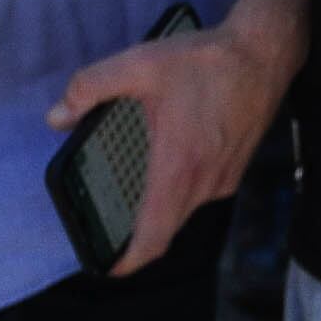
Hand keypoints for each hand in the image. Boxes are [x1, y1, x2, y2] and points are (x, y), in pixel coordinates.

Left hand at [48, 1, 300, 279]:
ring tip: (138, 184)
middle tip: (110, 228)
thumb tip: (56, 117)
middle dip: (138, 236)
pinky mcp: (236, 170)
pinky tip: (171, 160)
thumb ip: (90, 87)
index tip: (107, 267)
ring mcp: (225, 179)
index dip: (128, 261)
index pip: (153, 237)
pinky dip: (181, 190)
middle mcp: (205, 183)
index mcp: (178, 166)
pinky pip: (201, 194)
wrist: (264, 53)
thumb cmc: (206, 61)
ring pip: (183, 210)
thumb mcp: (139, 64)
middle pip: (166, 229)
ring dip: (160, 207)